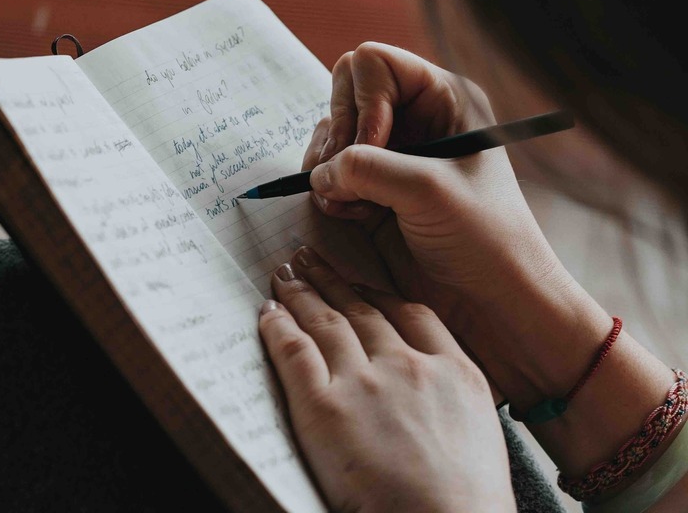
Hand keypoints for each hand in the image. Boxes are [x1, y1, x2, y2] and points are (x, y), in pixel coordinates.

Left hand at [259, 246, 516, 512]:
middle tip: (310, 260)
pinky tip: (268, 312)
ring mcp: (365, 382)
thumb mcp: (481, 431)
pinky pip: (294, 351)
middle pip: (362, 309)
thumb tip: (427, 394)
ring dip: (301, 293)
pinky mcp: (325, 407)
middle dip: (332, 281)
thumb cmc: (467, 502)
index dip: (378, 292)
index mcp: (454, 370)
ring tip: (286, 276)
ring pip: (326, 321)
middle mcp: (408, 364)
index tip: (360, 282)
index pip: (411, 313)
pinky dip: (277, 327)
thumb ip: (452, 397)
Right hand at [302, 43, 610, 408]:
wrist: (496, 303)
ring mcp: (391, 152)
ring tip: (354, 203)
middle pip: (344, 91)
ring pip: (331, 133)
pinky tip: (355, 216)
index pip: (374, 63)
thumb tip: (319, 172)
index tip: (375, 146)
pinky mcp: (373, 187)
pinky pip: (328, 170)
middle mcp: (415, 117)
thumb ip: (366, 167)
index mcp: (443, 97)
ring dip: (330, 167)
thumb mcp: (426, 191)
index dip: (364, 101)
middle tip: (347, 174)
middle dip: (339, 133)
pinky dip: (329, 191)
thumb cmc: (485, 239)